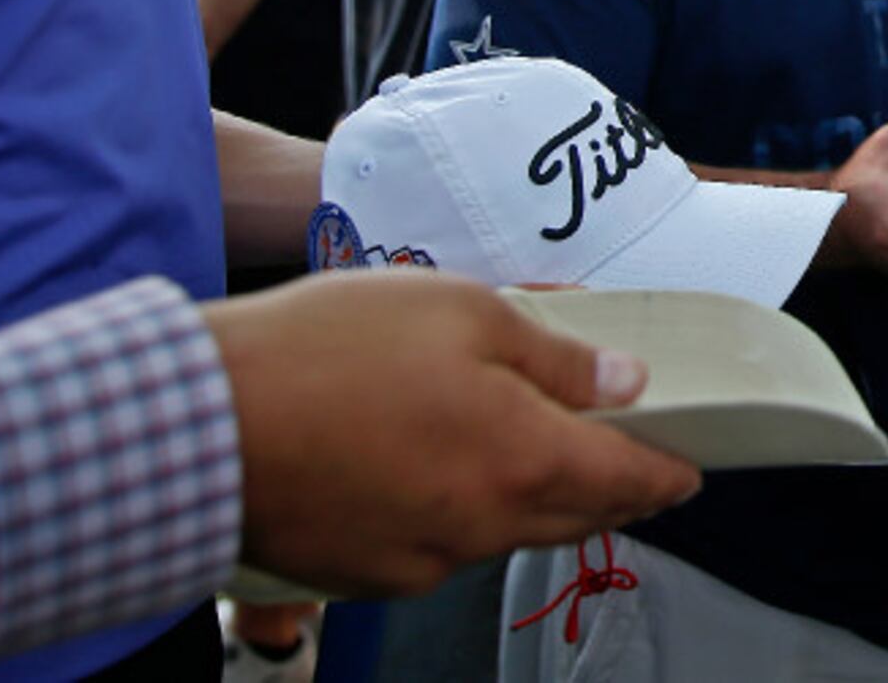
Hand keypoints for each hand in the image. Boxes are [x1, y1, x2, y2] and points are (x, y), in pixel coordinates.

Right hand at [206, 270, 702, 594]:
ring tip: (524, 446)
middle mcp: (483, 526)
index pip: (627, 482)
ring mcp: (423, 560)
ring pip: (507, 533)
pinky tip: (437, 468)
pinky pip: (442, 548)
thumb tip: (623, 382)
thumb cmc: (326, 352)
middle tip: (628, 462)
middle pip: (574, 516)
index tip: (688, 470)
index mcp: (523, 460)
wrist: (199, 424)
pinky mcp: (368, 575)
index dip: (665, 474)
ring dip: (531, 497)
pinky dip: (461, 513)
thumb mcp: (461, 312)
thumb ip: (554, 356)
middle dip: (609, 491)